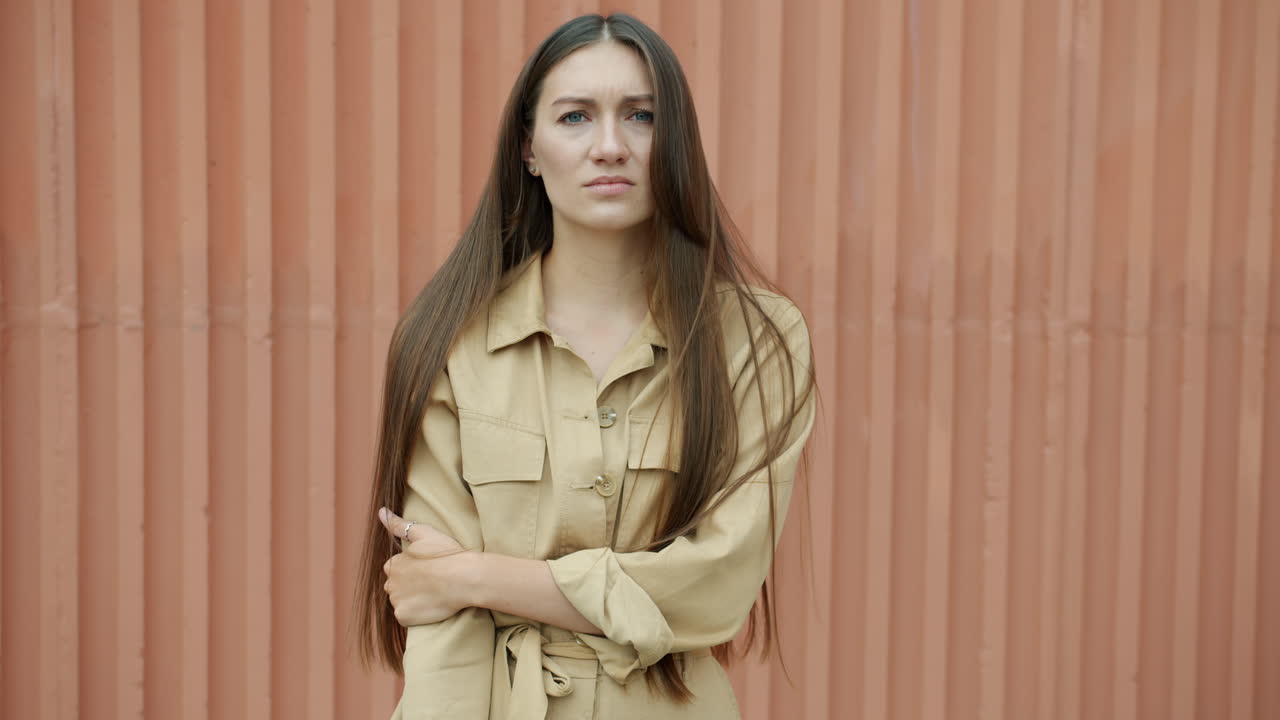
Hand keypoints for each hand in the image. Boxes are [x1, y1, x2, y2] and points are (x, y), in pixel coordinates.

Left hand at [378, 507, 472, 625]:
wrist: (463, 578)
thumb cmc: (446, 554)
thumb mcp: (424, 533)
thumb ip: (399, 525)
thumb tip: (381, 511)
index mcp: (394, 564)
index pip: (396, 569)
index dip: (412, 570)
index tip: (428, 570)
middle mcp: (390, 582)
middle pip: (396, 586)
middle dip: (408, 586)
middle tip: (431, 583)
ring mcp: (396, 601)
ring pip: (400, 602)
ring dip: (412, 600)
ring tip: (432, 595)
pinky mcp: (404, 616)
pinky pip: (405, 616)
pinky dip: (415, 614)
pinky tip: (430, 606)